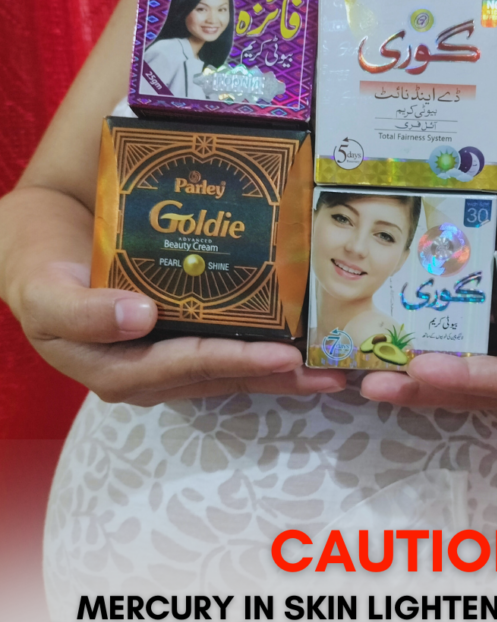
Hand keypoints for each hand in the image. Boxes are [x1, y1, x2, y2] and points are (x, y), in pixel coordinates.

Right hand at [13, 261, 345, 405]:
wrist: (42, 244)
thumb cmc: (40, 268)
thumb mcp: (44, 292)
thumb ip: (81, 311)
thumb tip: (139, 318)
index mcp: (116, 367)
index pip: (184, 368)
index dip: (233, 363)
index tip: (281, 356)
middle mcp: (147, 371)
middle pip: (220, 376)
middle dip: (275, 377)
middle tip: (330, 373)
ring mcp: (166, 358)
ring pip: (230, 369)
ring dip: (281, 373)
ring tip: (331, 370)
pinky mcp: (181, 340)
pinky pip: (227, 349)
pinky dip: (265, 350)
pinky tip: (303, 347)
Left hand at [360, 309, 496, 415]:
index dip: (472, 382)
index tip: (422, 371)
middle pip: (482, 389)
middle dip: (426, 387)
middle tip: (370, 381)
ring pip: (474, 366)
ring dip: (423, 367)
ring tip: (369, 361)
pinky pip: (484, 335)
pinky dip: (447, 333)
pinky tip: (409, 322)